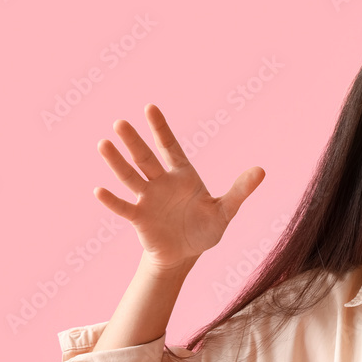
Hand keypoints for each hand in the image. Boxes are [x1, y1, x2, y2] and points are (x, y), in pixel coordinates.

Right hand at [94, 104, 264, 270]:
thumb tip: (261, 171)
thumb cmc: (205, 228)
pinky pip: (124, 208)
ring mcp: (148, 199)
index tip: (149, 107)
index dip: (160, 128)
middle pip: (145, 158)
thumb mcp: (225, 210)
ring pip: (130, 177)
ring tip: (103, 144)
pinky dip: (112, 201)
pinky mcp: (139, 219)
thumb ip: (240, 191)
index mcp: (182, 175)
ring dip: (117, 163)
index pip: (169, 147)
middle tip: (120, 123)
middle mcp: (161, 182)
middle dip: (133, 141)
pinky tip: (99, 191)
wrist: (186, 253)